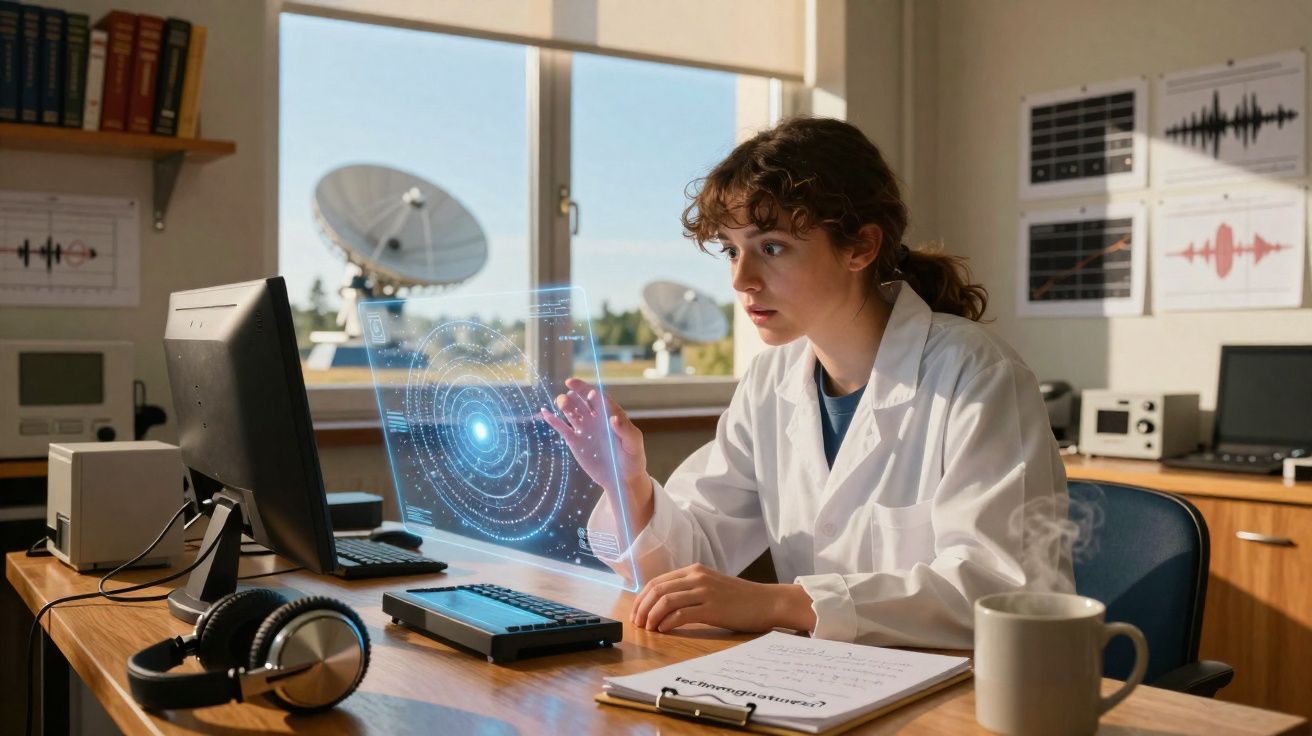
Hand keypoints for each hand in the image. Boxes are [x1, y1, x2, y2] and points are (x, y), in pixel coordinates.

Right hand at [540, 377, 650, 501]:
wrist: (622, 478)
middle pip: (581, 400)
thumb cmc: (632, 458)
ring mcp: (584, 428)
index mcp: (610, 413)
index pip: (598, 397)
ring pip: (571, 411)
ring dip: (565, 404)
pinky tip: (545, 412)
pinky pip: (562, 427)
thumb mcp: (634, 444)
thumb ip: (625, 430)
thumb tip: (613, 418)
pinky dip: (553, 420)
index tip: (586, 389)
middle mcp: (595, 418)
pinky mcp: (574, 441)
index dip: (590, 391)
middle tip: (568, 393)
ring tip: (562, 404)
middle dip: (575, 393)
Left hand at [632, 564, 817, 633]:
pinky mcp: (712, 608)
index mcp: (694, 570)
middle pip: (657, 589)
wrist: (767, 602)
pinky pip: (681, 614)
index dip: (642, 598)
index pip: (658, 581)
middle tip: (637, 623)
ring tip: (648, 628)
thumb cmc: (740, 599)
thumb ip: (690, 589)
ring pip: (666, 600)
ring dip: (652, 616)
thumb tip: (664, 604)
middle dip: (642, 607)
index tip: (636, 613)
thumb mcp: (711, 586)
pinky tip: (664, 630)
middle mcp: (697, 577)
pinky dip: (667, 623)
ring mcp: (705, 591)